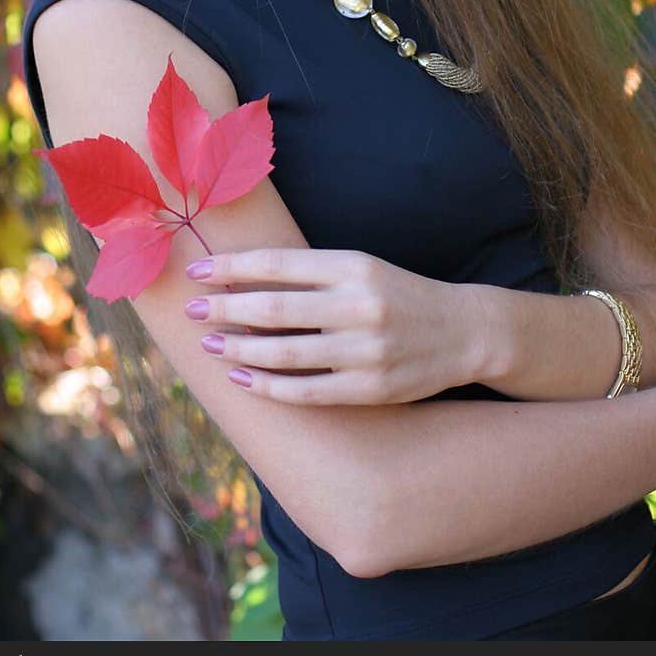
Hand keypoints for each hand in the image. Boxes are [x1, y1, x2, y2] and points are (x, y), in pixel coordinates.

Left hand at [182, 247, 489, 404]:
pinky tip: (241, 376)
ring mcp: (366, 350)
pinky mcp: (371, 389)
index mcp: (354, 266)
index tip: (196, 269)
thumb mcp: (361, 268)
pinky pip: (306, 391)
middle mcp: (360, 305)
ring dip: (238, 348)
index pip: (279, 264)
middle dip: (224, 308)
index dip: (232, 266)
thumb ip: (311, 274)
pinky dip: (267, 385)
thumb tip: (241, 280)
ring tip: (209, 342)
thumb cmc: (398, 294)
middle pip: (275, 309)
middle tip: (191, 309)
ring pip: (285, 354)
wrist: (464, 331)